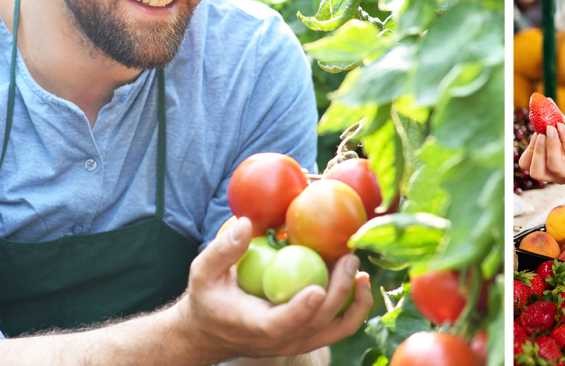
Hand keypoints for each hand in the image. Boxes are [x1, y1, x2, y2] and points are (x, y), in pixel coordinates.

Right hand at [175, 218, 372, 360]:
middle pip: (319, 322)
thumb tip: (248, 223)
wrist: (211, 330)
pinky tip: (359, 280)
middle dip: (340, 291)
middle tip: (349, 257)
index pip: (282, 324)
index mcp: (255, 325)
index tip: (318, 290)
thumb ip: (223, 250)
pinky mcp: (309, 337)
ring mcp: (298, 342)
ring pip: (337, 330)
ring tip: (362, 271)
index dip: (301, 310)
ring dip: (356, 302)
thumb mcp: (203, 272)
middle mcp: (281, 340)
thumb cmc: (208, 297)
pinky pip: (339, 327)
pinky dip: (355, 306)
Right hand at [518, 121, 564, 183]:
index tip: (535, 132)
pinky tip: (563, 127)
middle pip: (536, 172)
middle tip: (540, 133)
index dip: (529, 151)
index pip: (528, 165)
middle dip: (535, 152)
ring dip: (550, 146)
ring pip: (553, 167)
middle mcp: (559, 174)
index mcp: (550, 166)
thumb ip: (555, 118)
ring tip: (551, 128)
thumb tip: (544, 101)